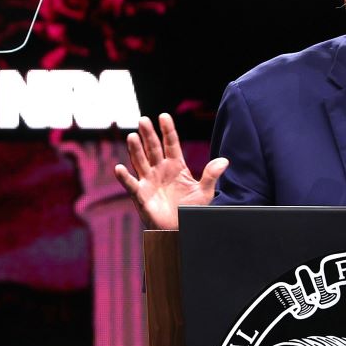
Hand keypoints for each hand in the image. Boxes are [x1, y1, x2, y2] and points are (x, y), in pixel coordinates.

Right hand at [113, 113, 228, 229]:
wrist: (180, 230)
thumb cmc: (191, 210)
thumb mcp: (204, 192)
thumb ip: (211, 175)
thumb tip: (225, 160)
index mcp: (176, 166)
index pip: (171, 144)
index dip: (167, 130)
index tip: (163, 116)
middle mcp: (161, 170)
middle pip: (153, 148)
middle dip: (148, 134)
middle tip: (143, 120)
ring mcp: (149, 181)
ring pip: (140, 161)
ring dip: (136, 150)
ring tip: (132, 136)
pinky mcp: (141, 195)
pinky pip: (131, 184)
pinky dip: (125, 177)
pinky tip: (119, 168)